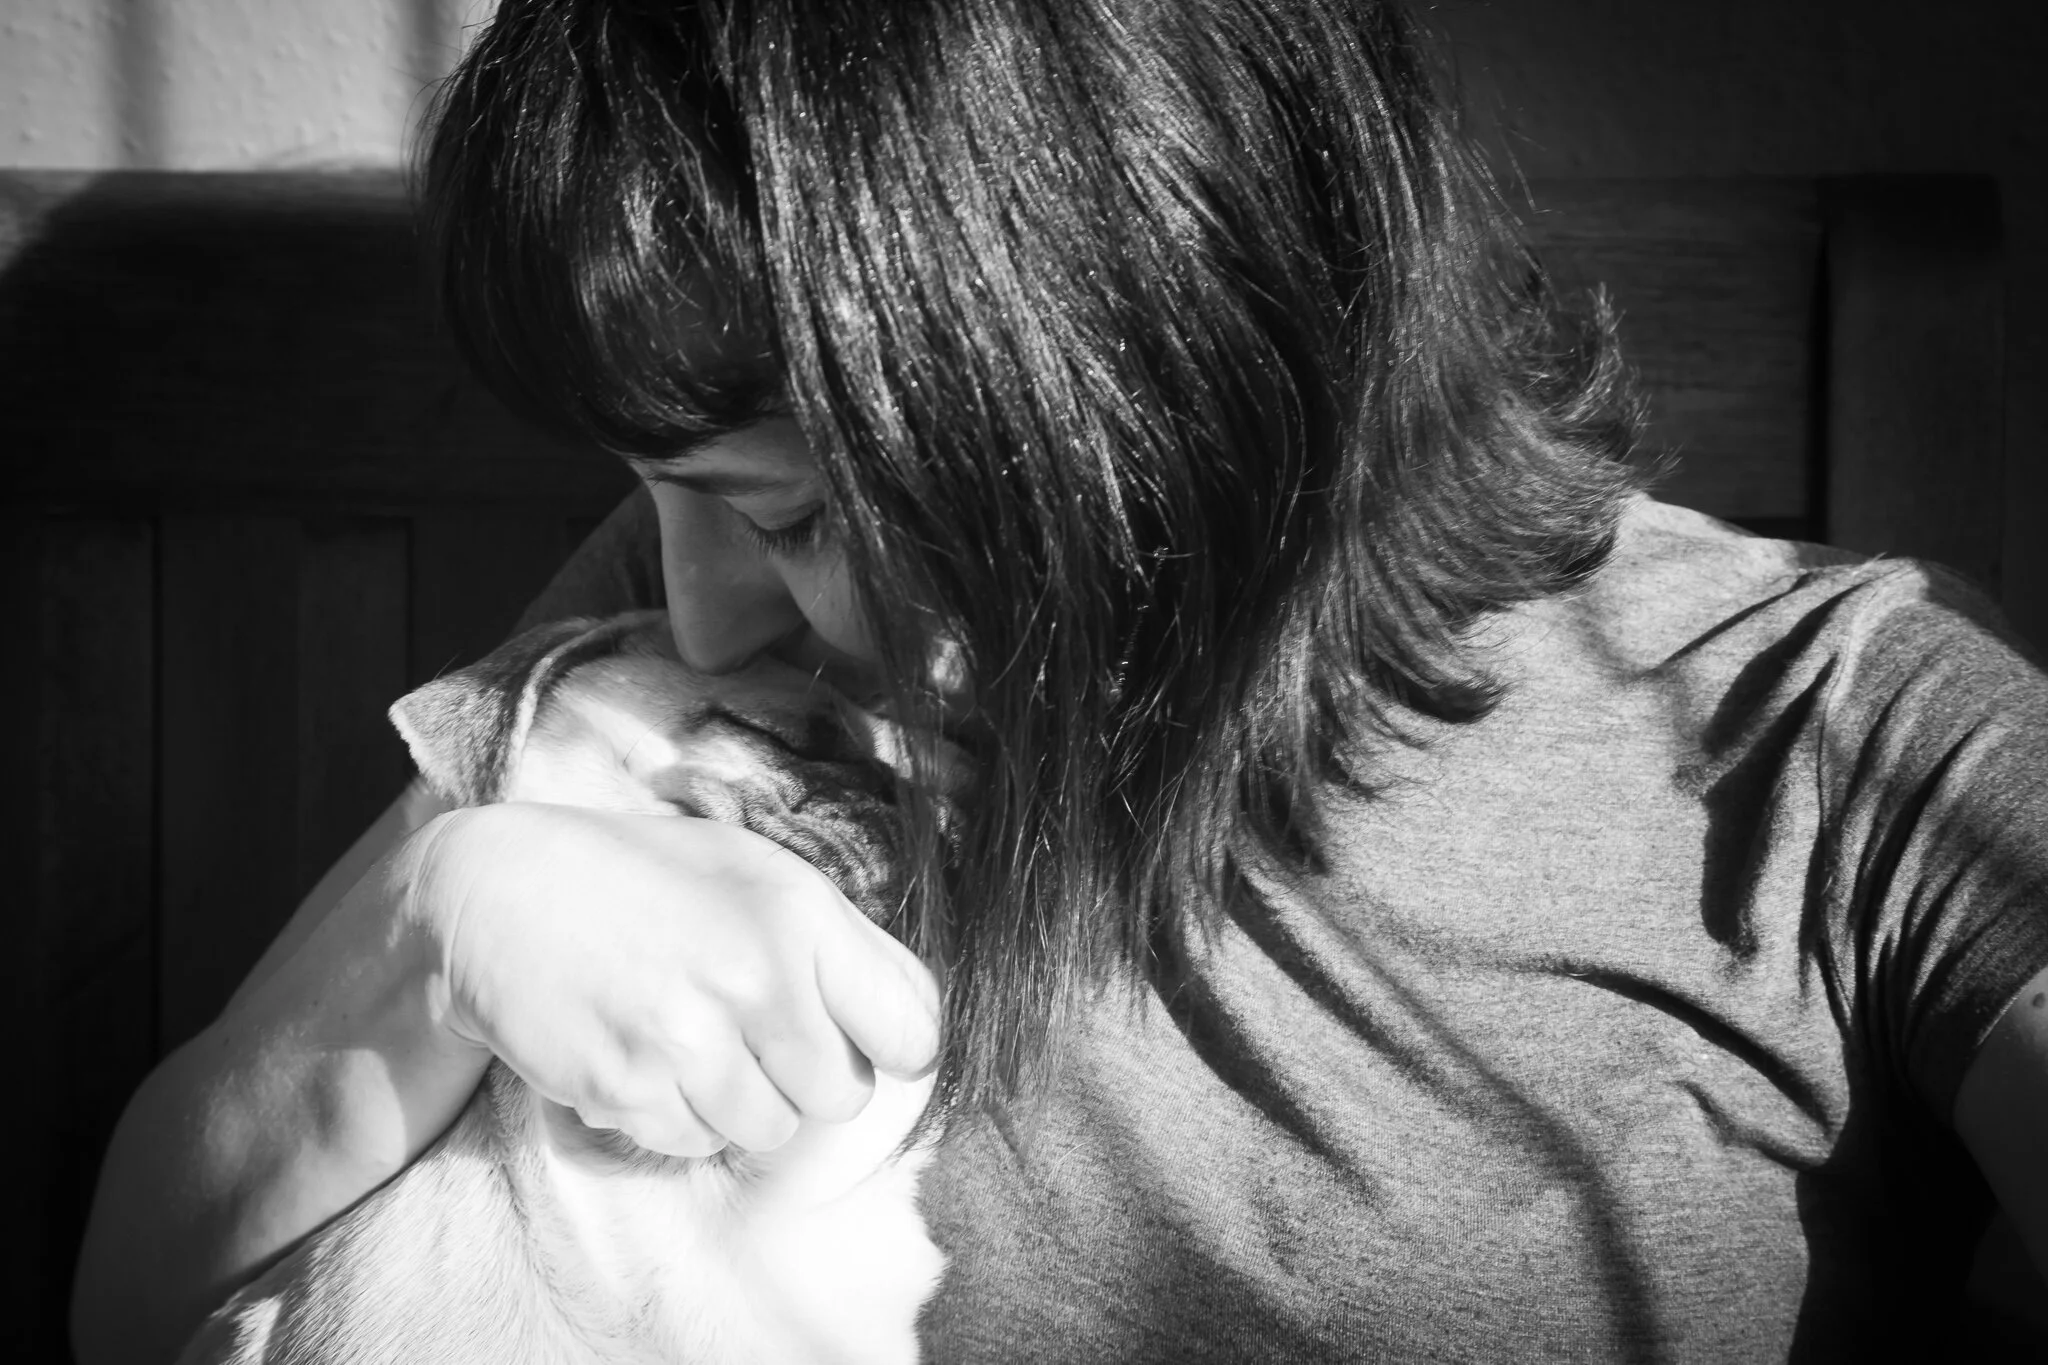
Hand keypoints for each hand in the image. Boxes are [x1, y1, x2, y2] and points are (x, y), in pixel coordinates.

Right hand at [401, 802, 939, 1157]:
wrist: (497, 890)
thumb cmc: (643, 878)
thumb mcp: (754, 872)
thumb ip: (839, 943)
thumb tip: (914, 1026)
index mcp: (799, 915)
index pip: (912, 1028)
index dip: (895, 1047)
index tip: (867, 1042)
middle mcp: (754, 979)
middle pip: (844, 1097)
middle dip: (809, 1077)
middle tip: (759, 1036)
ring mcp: (688, 1041)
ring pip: (772, 1131)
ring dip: (742, 1102)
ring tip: (697, 1040)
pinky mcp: (628, 1090)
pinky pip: (697, 1144)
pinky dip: (680, 1117)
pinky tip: (648, 1056)